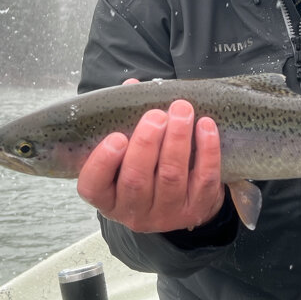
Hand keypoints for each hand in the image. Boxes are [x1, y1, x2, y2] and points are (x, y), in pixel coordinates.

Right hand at [77, 88, 224, 232]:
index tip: (117, 136)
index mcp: (108, 197)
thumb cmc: (149, 168)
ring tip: (182, 109)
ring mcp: (166, 214)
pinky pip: (204, 178)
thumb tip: (132, 85)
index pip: (93, 186)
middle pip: (136, 179)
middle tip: (157, 115)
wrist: (184, 203)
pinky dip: (207, 150)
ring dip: (177, 139)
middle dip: (147, 143)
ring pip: (171, 176)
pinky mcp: (197, 209)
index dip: (103, 162)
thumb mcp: (131, 150)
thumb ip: (126, 119)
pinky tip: (206, 125)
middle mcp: (134, 211)